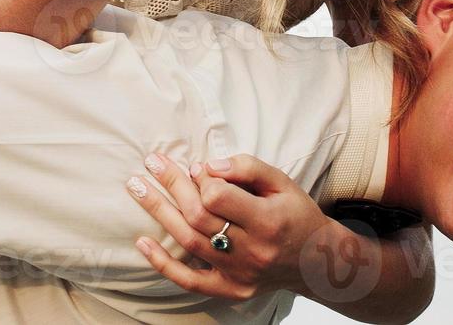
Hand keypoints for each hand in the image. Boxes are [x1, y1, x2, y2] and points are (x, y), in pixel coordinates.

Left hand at [126, 151, 333, 300]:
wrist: (316, 261)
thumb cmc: (296, 214)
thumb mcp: (281, 182)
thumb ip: (247, 168)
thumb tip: (207, 165)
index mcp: (267, 221)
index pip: (219, 197)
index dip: (202, 178)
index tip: (196, 166)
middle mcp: (252, 250)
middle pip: (198, 216)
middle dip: (170, 185)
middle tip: (150, 163)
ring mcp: (238, 274)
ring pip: (188, 242)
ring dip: (158, 212)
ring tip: (136, 187)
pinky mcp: (229, 289)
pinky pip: (189, 280)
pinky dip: (162, 262)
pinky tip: (142, 242)